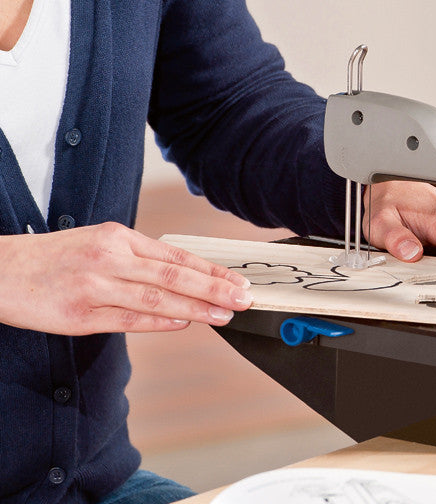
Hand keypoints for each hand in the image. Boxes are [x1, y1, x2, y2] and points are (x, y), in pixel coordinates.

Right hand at [0, 222, 252, 334]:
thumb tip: (185, 276)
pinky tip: (184, 323)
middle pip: (173, 274)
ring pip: (156, 297)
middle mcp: (109, 258)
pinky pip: (129, 319)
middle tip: (244, 299)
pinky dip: (160, 321)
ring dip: (195, 308)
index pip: (176, 255)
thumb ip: (139, 259)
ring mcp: (95, 286)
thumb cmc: (54, 259)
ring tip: (224, 315)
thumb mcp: (98, 244)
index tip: (238, 281)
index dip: (211, 270)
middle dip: (214, 288)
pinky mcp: (80, 315)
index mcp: (117, 237)